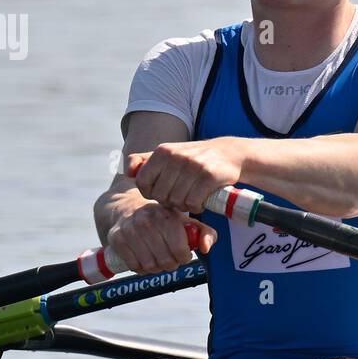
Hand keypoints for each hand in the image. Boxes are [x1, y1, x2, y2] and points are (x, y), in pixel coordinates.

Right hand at [106, 196, 215, 273]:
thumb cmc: (163, 219)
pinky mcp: (117, 238)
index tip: (182, 256)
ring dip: (156, 268)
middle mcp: (148, 220)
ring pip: (150, 266)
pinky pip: (134, 266)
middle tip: (170, 260)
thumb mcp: (186, 221)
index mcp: (168, 215)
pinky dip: (140, 269)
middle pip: (166, 261)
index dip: (184, 258)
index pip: (180, 249)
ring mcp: (130, 229)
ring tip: (157, 260)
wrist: (127, 208)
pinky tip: (143, 260)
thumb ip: (205, 233)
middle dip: (171, 265)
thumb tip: (206, 248)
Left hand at [128, 138, 246, 214]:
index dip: (151, 193)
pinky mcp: (209, 176)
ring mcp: (193, 166)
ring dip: (185, 205)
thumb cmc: (195, 158)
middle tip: (180, 197)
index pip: (143, 182)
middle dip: (169, 201)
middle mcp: (176, 157)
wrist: (229, 153)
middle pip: (160, 195)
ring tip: (192, 197)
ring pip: (177, 201)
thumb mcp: (169, 153)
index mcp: (162, 151)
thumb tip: (128, 172)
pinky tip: (201, 200)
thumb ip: (145, 161)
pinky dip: (197, 206)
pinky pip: (193, 202)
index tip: (163, 193)